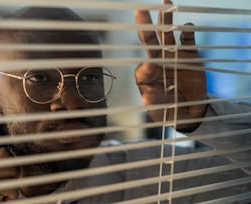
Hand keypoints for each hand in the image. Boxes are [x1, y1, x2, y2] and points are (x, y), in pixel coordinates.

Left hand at [134, 0, 206, 130]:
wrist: (189, 111)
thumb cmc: (168, 109)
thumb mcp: (156, 107)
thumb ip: (150, 95)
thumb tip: (146, 75)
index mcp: (148, 74)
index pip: (143, 66)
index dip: (147, 67)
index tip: (152, 68)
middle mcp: (159, 61)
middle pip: (150, 41)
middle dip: (145, 25)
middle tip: (140, 10)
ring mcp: (174, 56)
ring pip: (168, 35)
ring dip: (166, 21)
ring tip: (165, 5)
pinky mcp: (190, 55)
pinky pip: (188, 41)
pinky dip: (188, 34)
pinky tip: (188, 27)